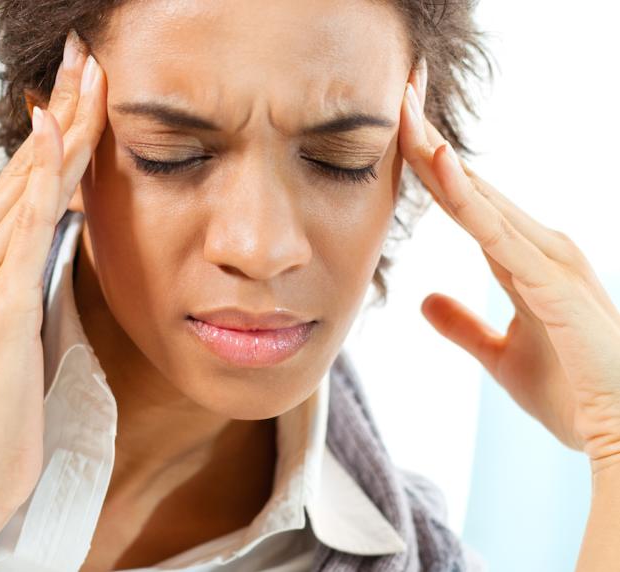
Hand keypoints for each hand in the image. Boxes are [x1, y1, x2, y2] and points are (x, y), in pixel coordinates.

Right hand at [0, 31, 106, 514]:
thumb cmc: (5, 400)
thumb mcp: (19, 322)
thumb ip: (29, 269)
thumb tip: (66, 224)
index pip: (17, 182)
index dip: (51, 132)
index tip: (79, 90)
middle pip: (21, 170)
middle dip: (60, 110)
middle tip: (89, 58)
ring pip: (25, 184)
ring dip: (63, 125)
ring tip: (93, 75)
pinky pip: (23, 224)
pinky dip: (42, 174)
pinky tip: (58, 131)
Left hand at [399, 61, 619, 474]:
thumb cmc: (573, 392)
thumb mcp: (500, 356)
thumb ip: (463, 326)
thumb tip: (424, 301)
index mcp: (522, 259)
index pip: (465, 200)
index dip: (431, 164)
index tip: (399, 127)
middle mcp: (538, 248)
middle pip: (471, 185)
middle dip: (431, 140)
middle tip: (398, 92)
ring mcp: (548, 260)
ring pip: (482, 197)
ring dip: (441, 155)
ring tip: (406, 112)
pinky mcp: (552, 284)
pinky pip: (498, 233)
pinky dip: (467, 198)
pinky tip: (440, 166)